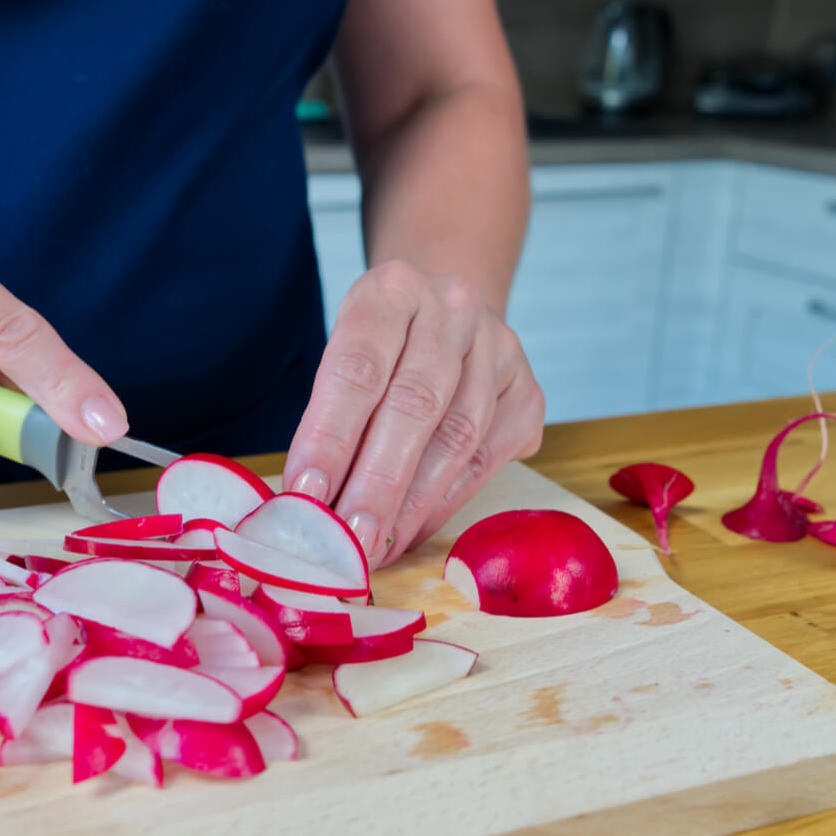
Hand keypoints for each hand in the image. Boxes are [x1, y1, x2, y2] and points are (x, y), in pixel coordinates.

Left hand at [282, 260, 545, 567]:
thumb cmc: (380, 347)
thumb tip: (307, 502)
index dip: (330, 437)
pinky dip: (445, 503)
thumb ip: (327, 417)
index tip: (307, 495)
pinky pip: (486, 460)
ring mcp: (500, 349)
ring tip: (375, 546)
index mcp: (393, 289)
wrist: (446, 315)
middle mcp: (454, 308)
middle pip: (414, 405)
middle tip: (349, 541)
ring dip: (412, 504)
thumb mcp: (343, 354)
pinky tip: (411, 531)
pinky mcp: (528, 392)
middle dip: (377, 483)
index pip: (357, 368)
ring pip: (457, 438)